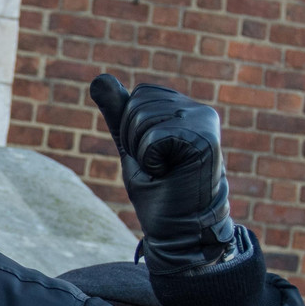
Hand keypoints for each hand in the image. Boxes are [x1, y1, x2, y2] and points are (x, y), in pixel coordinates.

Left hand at [89, 74, 234, 272]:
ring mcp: (205, 123)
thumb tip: (99, 78)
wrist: (179, 228)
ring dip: (143, 152)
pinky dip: (152, 159)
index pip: (139, 96)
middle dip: (134, 139)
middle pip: (139, 105)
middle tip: (158, 166)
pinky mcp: (205, 139)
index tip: (150, 156)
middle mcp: (200, 111)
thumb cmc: (158, 190)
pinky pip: (155, 137)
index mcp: (185, 109)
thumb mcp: (132, 145)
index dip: (131, 129)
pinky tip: (171, 173)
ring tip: (165, 170)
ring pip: (144, 119)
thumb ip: (119, 112)